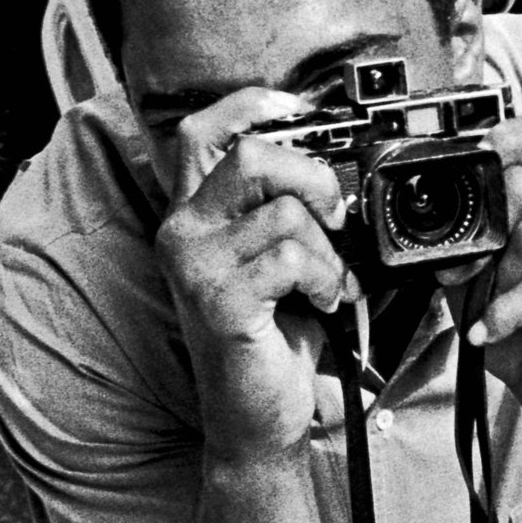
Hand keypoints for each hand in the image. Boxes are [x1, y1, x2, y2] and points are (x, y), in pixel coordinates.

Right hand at [153, 91, 354, 469]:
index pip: (203, 129)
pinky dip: (327, 278)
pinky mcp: (217, 299)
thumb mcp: (277, 260)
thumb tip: (340, 167)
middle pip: (250, 155)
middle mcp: (181, 232)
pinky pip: (290, 256)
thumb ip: (286, 208)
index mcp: (193, 213)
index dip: (252, 105)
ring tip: (329, 281)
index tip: (299, 109)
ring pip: (283, 210)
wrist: (258, 417)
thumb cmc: (272, 336)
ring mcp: (193, 265)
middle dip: (313, 179)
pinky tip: (324, 302)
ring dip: (328, 248)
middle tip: (336, 218)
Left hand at [468, 119, 521, 465]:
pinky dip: (508, 312)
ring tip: (494, 311)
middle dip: (481, 234)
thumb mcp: (480, 276)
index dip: (508, 138)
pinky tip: (496, 330)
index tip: (474, 157)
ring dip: (497, 282)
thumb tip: (433, 225)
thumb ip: (466, 242)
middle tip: (465, 274)